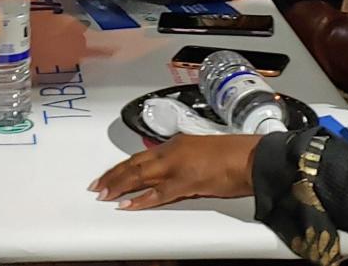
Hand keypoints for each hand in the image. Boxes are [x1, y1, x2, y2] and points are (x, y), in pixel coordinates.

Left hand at [89, 134, 261, 209]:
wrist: (252, 158)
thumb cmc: (233, 155)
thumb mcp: (202, 154)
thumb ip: (183, 161)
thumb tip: (170, 175)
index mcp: (177, 143)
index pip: (141, 156)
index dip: (122, 166)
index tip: (106, 175)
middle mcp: (173, 151)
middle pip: (135, 164)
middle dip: (114, 176)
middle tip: (96, 186)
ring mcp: (178, 166)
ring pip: (141, 176)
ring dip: (120, 186)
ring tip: (103, 195)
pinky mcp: (187, 182)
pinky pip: (158, 193)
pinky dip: (140, 199)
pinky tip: (126, 204)